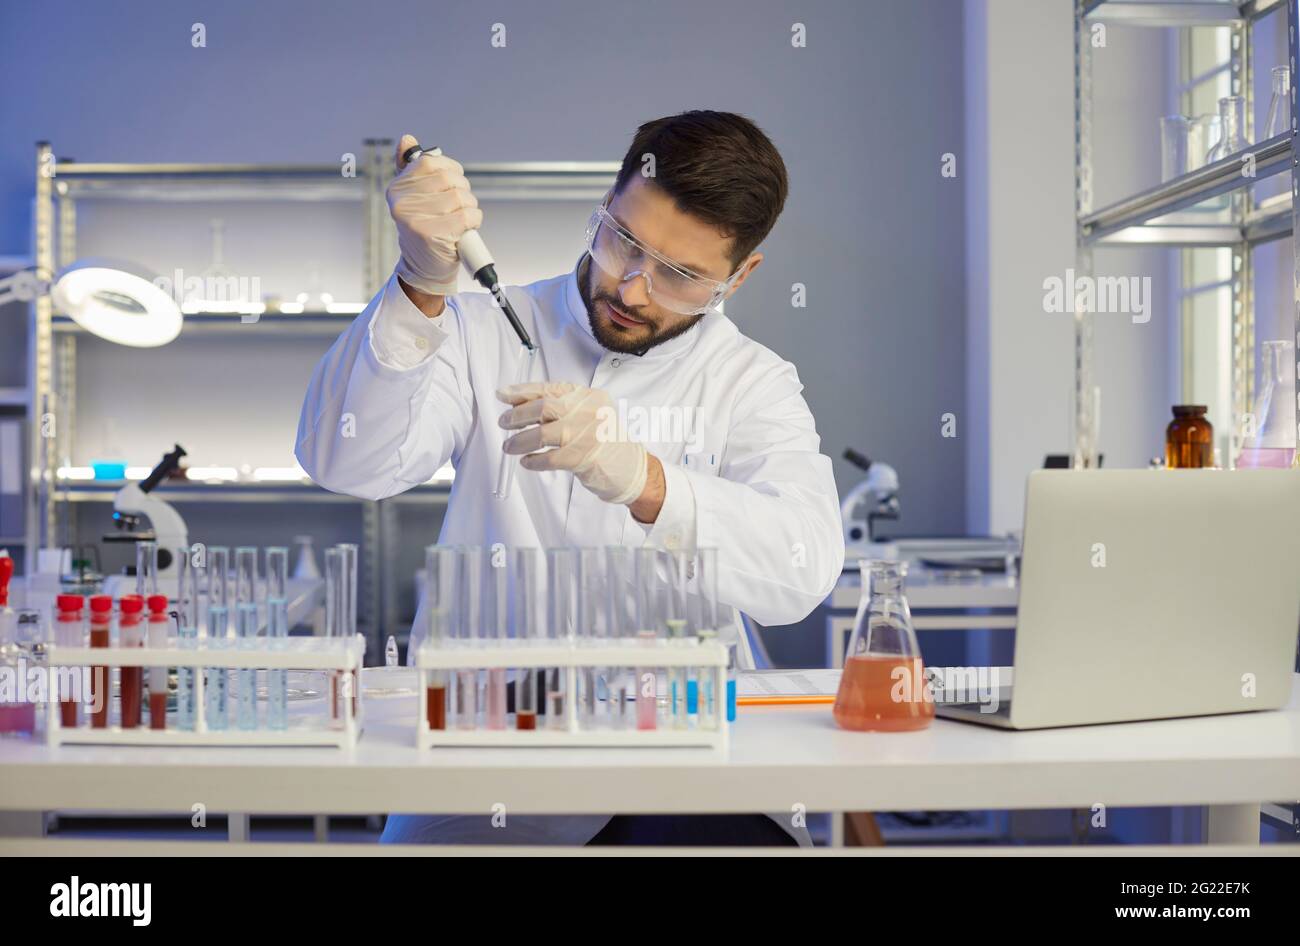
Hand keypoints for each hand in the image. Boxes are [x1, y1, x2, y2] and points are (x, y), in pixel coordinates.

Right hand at [387, 134, 482, 296]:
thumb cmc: (425, 229)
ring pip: (460, 198)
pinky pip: (466, 216)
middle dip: (463, 192)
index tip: (452, 185)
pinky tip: (464, 230)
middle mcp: (401, 201)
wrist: (425, 268)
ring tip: (459, 221)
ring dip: (469, 209)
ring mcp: (414, 218)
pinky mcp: (430, 234)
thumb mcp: (415, 197)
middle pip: (449, 179)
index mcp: (397, 188)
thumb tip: (407, 139)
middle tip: (457, 208)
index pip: (431, 162)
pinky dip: (474, 222)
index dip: (451, 171)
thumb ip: (412, 169)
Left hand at [497, 382, 648, 505]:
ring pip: (542, 434)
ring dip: (519, 441)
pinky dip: (533, 461)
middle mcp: (589, 411)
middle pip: (543, 408)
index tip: (503, 394)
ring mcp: (587, 434)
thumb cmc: (606, 441)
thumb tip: (521, 407)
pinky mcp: (584, 458)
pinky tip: (527, 462)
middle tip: (504, 423)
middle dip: (517, 416)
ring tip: (509, 446)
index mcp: (588, 396)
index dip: (522, 391)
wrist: (632, 468)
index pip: (549, 388)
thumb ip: (561, 408)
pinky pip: (549, 458)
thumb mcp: (588, 414)